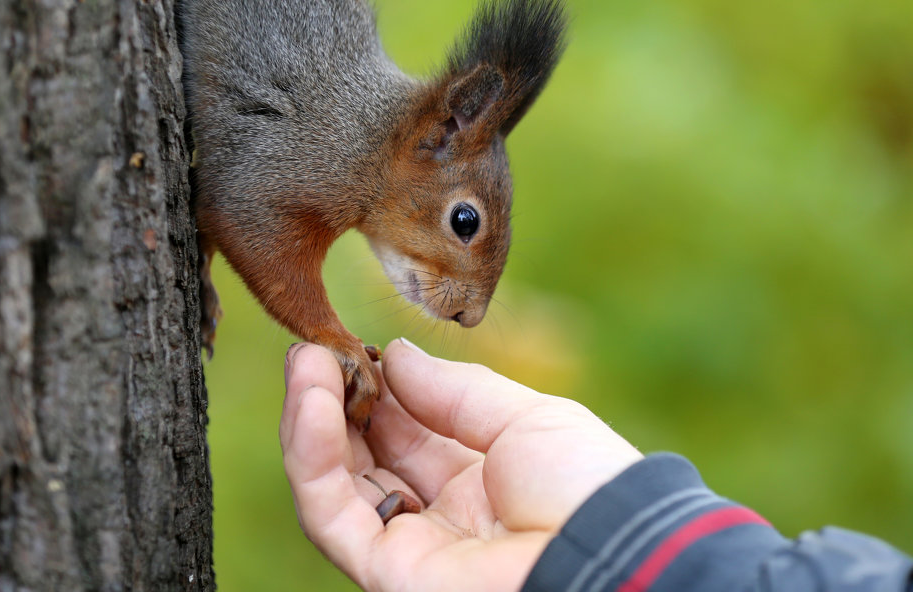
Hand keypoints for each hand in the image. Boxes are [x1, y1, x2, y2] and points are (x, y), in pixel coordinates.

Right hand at [280, 338, 642, 591]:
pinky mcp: (387, 572)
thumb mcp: (524, 417)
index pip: (405, 430)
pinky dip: (313, 457)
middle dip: (334, 399)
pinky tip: (313, 401)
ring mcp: (411, 546)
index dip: (374, 386)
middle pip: (362, 456)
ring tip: (304, 360)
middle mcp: (440, 514)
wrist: (609, 551)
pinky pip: (332, 514)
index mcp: (479, 479)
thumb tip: (394, 356)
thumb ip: (453, 391)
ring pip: (335, 484)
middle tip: (311, 347)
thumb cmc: (586, 484)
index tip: (350, 342)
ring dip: (311, 419)